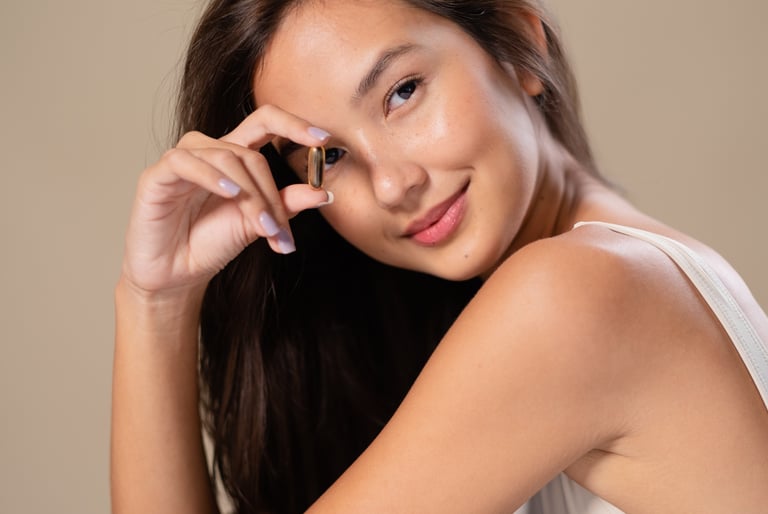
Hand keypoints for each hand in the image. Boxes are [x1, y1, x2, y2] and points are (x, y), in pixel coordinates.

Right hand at [121, 105, 331, 295]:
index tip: (323, 138)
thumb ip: (284, 205)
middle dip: (270, 193)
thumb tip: (322, 193)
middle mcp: (208, 152)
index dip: (292, 124)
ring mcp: (181, 161)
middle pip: (250, 152)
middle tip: (280, 231)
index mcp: (234, 157)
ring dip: (250, 194)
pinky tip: (231, 194)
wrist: (176, 276)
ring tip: (260, 227)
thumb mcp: (256, 224)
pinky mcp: (156, 176)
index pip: (264, 123)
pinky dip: (211, 176)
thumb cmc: (211, 244)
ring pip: (224, 157)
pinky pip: (184, 162)